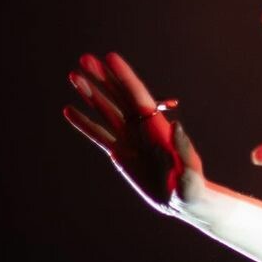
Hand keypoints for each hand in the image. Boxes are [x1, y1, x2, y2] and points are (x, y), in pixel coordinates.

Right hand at [64, 53, 204, 214]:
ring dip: (90, 94)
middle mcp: (142, 129)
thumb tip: (176, 125)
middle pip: (119, 97)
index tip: (110, 57)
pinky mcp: (120, 154)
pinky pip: (99, 135)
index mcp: (158, 127)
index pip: (138, 96)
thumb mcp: (191, 171)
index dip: (124, 77)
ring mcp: (129, 140)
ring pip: (106, 111)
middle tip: (85, 58)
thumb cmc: (192, 188)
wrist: (183, 204)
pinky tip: (69, 111)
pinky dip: (84, 124)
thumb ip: (184, 149)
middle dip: (103, 77)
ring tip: (74, 76)